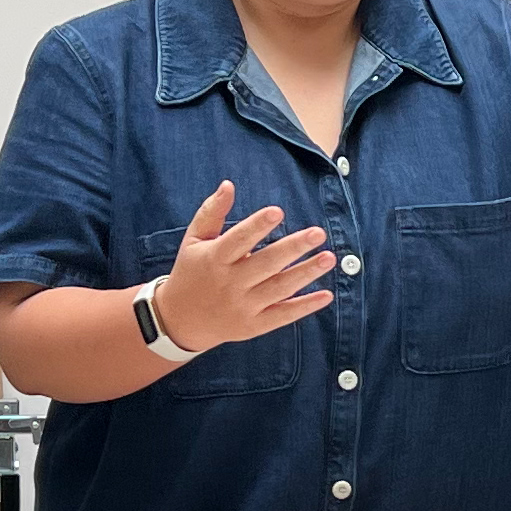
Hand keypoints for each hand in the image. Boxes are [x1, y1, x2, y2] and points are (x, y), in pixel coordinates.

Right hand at [150, 181, 332, 350]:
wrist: (182, 320)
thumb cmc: (192, 271)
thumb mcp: (195, 240)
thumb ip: (212, 212)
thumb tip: (228, 184)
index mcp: (215, 259)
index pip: (238, 240)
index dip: (257, 226)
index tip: (278, 211)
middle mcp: (230, 283)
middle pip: (266, 264)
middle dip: (293, 248)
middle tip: (318, 233)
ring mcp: (243, 306)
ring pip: (279, 289)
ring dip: (306, 273)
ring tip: (328, 257)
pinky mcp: (253, 325)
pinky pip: (282, 315)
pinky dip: (305, 307)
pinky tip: (326, 295)